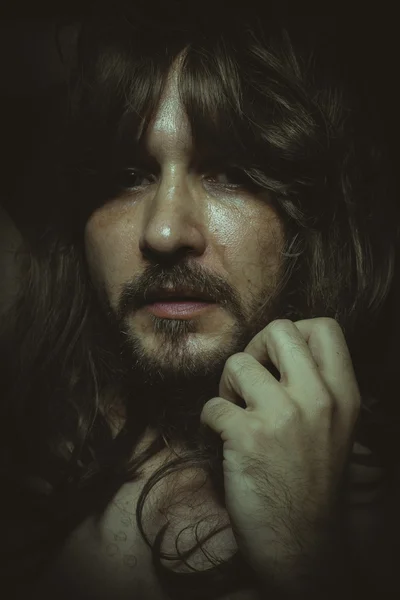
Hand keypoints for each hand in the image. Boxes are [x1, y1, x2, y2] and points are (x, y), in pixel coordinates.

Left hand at [200, 318, 360, 591]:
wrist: (301, 542)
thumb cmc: (311, 481)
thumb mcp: (334, 427)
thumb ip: (315, 385)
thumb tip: (274, 350)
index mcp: (343, 394)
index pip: (324, 327)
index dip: (293, 332)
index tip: (277, 360)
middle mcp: (318, 399)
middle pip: (279, 329)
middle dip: (255, 347)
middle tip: (249, 378)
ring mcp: (283, 416)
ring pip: (236, 363)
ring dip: (226, 386)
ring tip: (234, 412)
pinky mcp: (248, 438)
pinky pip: (211, 404)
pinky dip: (209, 419)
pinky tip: (222, 438)